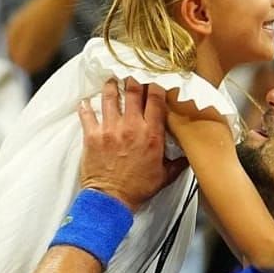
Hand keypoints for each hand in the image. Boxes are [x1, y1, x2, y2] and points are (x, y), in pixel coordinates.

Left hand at [77, 77, 186, 211]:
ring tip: (112, 81)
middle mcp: (131, 127)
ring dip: (111, 86)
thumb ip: (178, 163)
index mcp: (151, 134)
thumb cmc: (138, 188)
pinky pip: (86, 114)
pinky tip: (85, 101)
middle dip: (134, 79)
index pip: (156, 100)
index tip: (156, 79)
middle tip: (133, 73)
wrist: (111, 199)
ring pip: (109, 97)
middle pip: (133, 92)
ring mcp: (110, 129)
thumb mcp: (165, 176)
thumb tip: (188, 157)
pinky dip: (85, 106)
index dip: (157, 85)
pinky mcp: (92, 135)